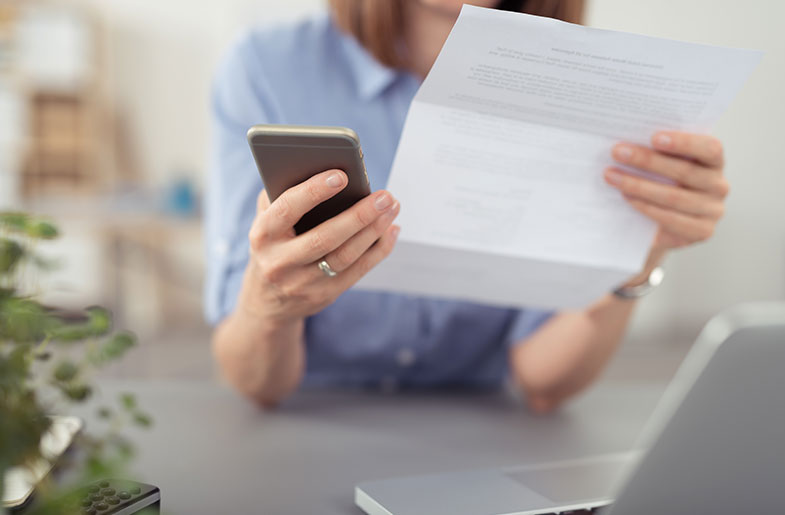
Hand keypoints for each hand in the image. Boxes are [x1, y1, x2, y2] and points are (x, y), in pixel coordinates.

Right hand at [240, 169, 399, 326]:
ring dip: (374, 231)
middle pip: (325, 238)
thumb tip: (318, 167)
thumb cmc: (274, 245)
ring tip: (391, 207)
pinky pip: (358, 271)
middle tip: (384, 195)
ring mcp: (303, 283)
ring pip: (345, 256)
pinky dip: (378, 249)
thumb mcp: (266, 221)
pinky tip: (391, 229)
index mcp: (262, 235)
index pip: (288, 209)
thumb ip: (282, 196)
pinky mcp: (325, 295)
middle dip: (359, 215)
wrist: (267, 300)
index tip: (341, 175)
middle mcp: (280, 262)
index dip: (313, 192)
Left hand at [604, 131, 728, 251]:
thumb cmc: (661, 184)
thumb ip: (657, 152)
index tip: (653, 137)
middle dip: (647, 160)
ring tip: (612, 176)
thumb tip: (628, 141)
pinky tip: (626, 197)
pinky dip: (645, 207)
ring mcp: (713, 210)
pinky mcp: (701, 231)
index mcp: (715, 162)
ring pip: (674, 196)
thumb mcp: (663, 166)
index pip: (710, 148)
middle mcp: (719, 185)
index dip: (683, 142)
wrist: (661, 226)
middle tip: (618, 152)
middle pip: (684, 171)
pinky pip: (670, 218)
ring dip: (638, 185)